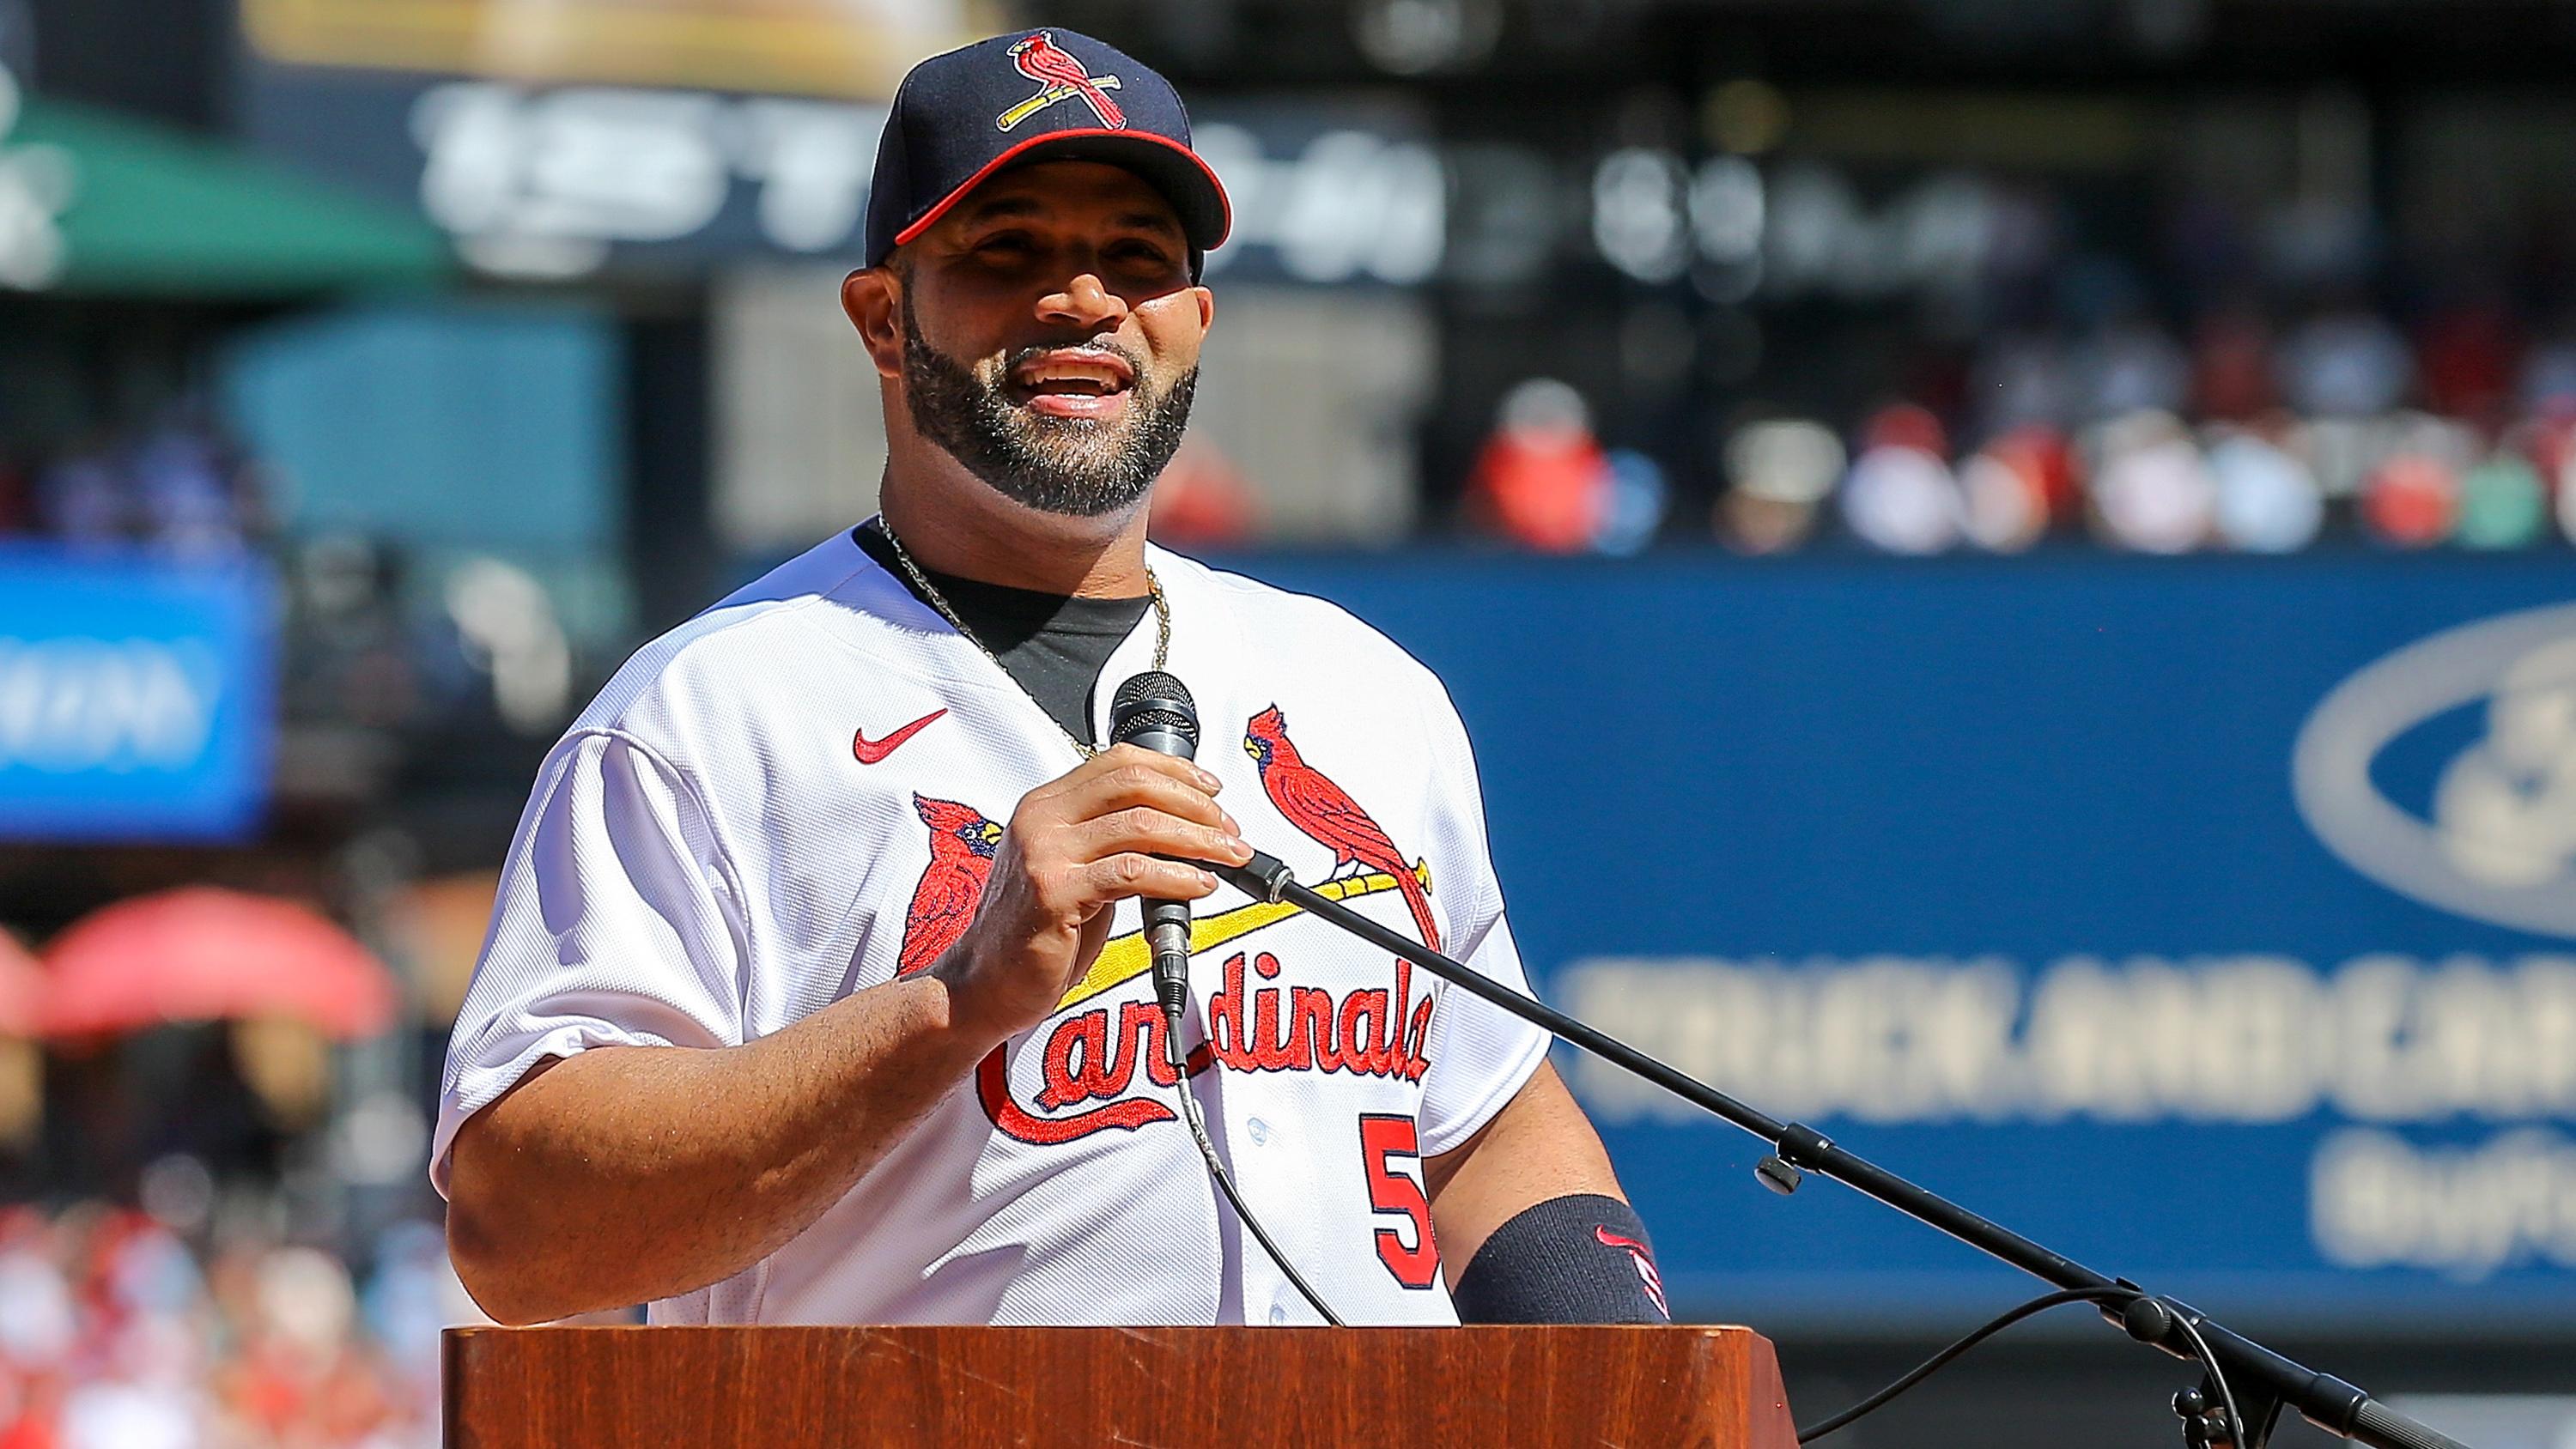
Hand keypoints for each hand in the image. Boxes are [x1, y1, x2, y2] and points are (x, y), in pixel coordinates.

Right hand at [932, 745, 1253, 1043]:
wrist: (983, 984)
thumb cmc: (1030, 934)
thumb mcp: (1070, 870)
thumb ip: (1109, 842)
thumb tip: (1178, 830)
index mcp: (1044, 806)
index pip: (1117, 762)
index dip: (1174, 771)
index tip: (1210, 790)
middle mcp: (1040, 819)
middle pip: (1134, 784)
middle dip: (1194, 804)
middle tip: (1228, 829)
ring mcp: (1044, 853)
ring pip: (1140, 825)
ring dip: (1198, 840)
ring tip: (1227, 855)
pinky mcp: (1055, 892)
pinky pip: (1133, 873)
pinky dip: (1177, 876)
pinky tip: (1199, 886)